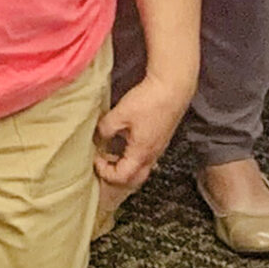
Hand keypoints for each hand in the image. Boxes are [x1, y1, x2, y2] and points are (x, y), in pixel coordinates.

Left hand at [94, 73, 190, 190]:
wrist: (172, 89)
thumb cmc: (148, 101)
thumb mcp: (120, 114)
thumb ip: (106, 128)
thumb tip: (98, 137)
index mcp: (141, 153)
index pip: (123, 177)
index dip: (106, 172)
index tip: (96, 158)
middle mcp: (152, 155)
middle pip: (135, 178)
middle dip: (117, 176)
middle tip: (104, 163)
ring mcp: (158, 148)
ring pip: (141, 167)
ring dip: (125, 165)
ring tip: (110, 152)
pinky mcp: (161, 139)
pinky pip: (146, 156)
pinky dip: (132, 156)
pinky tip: (123, 140)